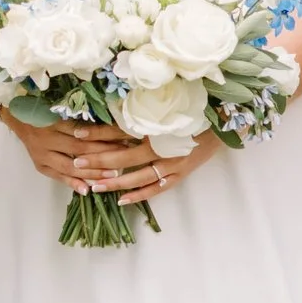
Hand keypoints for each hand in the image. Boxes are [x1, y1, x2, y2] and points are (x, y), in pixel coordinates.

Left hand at [3, 108, 206, 207]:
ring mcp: (172, 162)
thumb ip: (144, 105)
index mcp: (156, 124)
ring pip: (138, 176)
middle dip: (98, 160)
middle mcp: (162, 145)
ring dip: (114, 182)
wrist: (226, 119)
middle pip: (123, 155)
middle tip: (76, 163)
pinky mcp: (180, 173)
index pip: (120, 129)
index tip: (76, 133)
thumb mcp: (169, 102)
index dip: (97, 132)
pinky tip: (121, 201)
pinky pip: (157, 188)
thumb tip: (115, 103)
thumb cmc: (195, 107)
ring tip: (93, 187)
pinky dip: (140, 195)